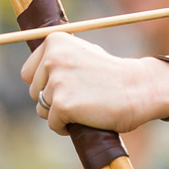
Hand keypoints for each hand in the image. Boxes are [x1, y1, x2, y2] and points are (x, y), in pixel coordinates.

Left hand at [21, 32, 168, 134]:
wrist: (139, 89)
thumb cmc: (113, 74)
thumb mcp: (83, 53)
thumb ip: (59, 57)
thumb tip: (36, 69)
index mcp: (54, 41)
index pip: (29, 73)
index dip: (46, 84)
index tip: (68, 86)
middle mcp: (51, 58)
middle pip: (34, 92)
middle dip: (53, 99)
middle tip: (81, 96)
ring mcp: (56, 81)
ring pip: (42, 109)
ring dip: (60, 113)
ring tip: (85, 106)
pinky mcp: (62, 104)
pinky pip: (53, 124)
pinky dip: (66, 127)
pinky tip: (85, 118)